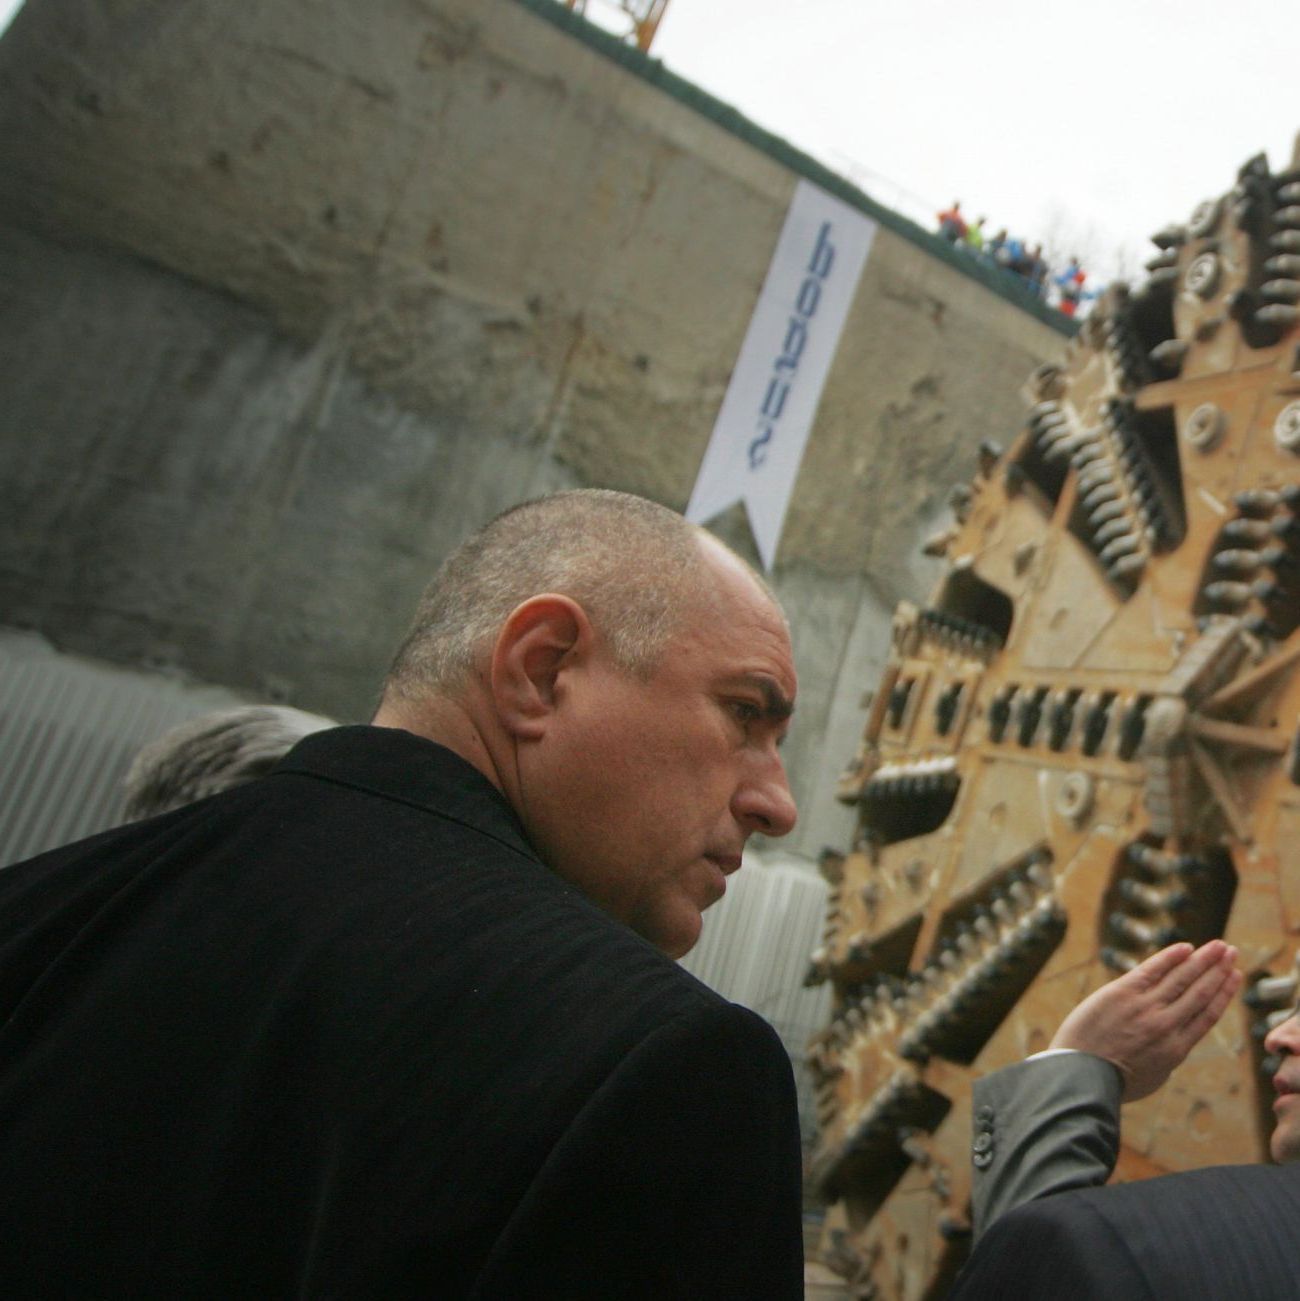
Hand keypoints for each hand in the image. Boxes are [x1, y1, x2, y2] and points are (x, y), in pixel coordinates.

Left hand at [1050, 940, 1241, 1101]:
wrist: (1082, 1074)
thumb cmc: (1113, 1080)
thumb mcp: (1153, 1077)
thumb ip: (1167, 1057)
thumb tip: (1174, 1043)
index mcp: (1177, 1049)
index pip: (1207, 1014)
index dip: (1224, 993)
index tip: (1235, 977)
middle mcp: (1166, 1025)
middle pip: (1200, 992)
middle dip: (1219, 970)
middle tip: (1233, 952)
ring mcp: (1145, 1007)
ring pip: (1182, 978)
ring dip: (1203, 959)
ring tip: (1219, 945)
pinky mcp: (1122, 993)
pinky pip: (1152, 970)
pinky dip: (1170, 958)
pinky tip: (1186, 947)